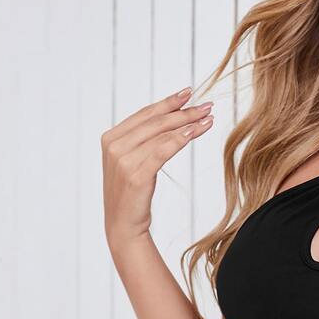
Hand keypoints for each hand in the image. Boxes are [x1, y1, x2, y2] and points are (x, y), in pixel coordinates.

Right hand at [101, 86, 213, 251]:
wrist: (123, 225)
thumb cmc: (132, 194)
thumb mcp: (133, 162)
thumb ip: (142, 141)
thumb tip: (170, 120)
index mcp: (110, 138)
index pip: (144, 114)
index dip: (167, 102)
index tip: (188, 93)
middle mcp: (114, 146)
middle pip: (155, 122)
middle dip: (183, 111)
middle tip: (206, 105)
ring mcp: (123, 161)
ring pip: (161, 134)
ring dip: (188, 124)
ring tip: (208, 118)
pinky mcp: (136, 175)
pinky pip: (163, 151)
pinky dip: (180, 140)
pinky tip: (195, 133)